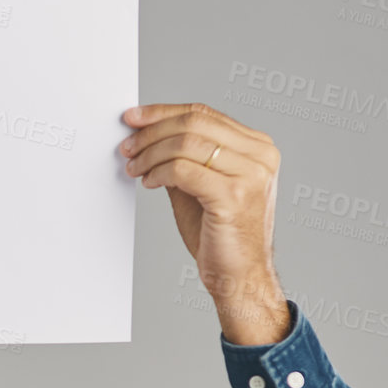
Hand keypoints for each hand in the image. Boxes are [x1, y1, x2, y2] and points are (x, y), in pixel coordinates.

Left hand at [120, 102, 288, 343]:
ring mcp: (250, 174)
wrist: (240, 275)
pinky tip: (149, 182)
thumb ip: (183, 157)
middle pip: (194, 123)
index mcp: (257, 147)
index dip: (163, 112)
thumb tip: (147, 135)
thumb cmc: (221, 233)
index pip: (204, 114)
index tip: (133, 118)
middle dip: (152, 132)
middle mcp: (260, 156)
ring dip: (151, 154)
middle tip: (128, 146)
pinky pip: (183, 170)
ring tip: (134, 168)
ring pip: (186, 144)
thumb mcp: (200, 184)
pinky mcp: (233, 195)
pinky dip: (159, 172)